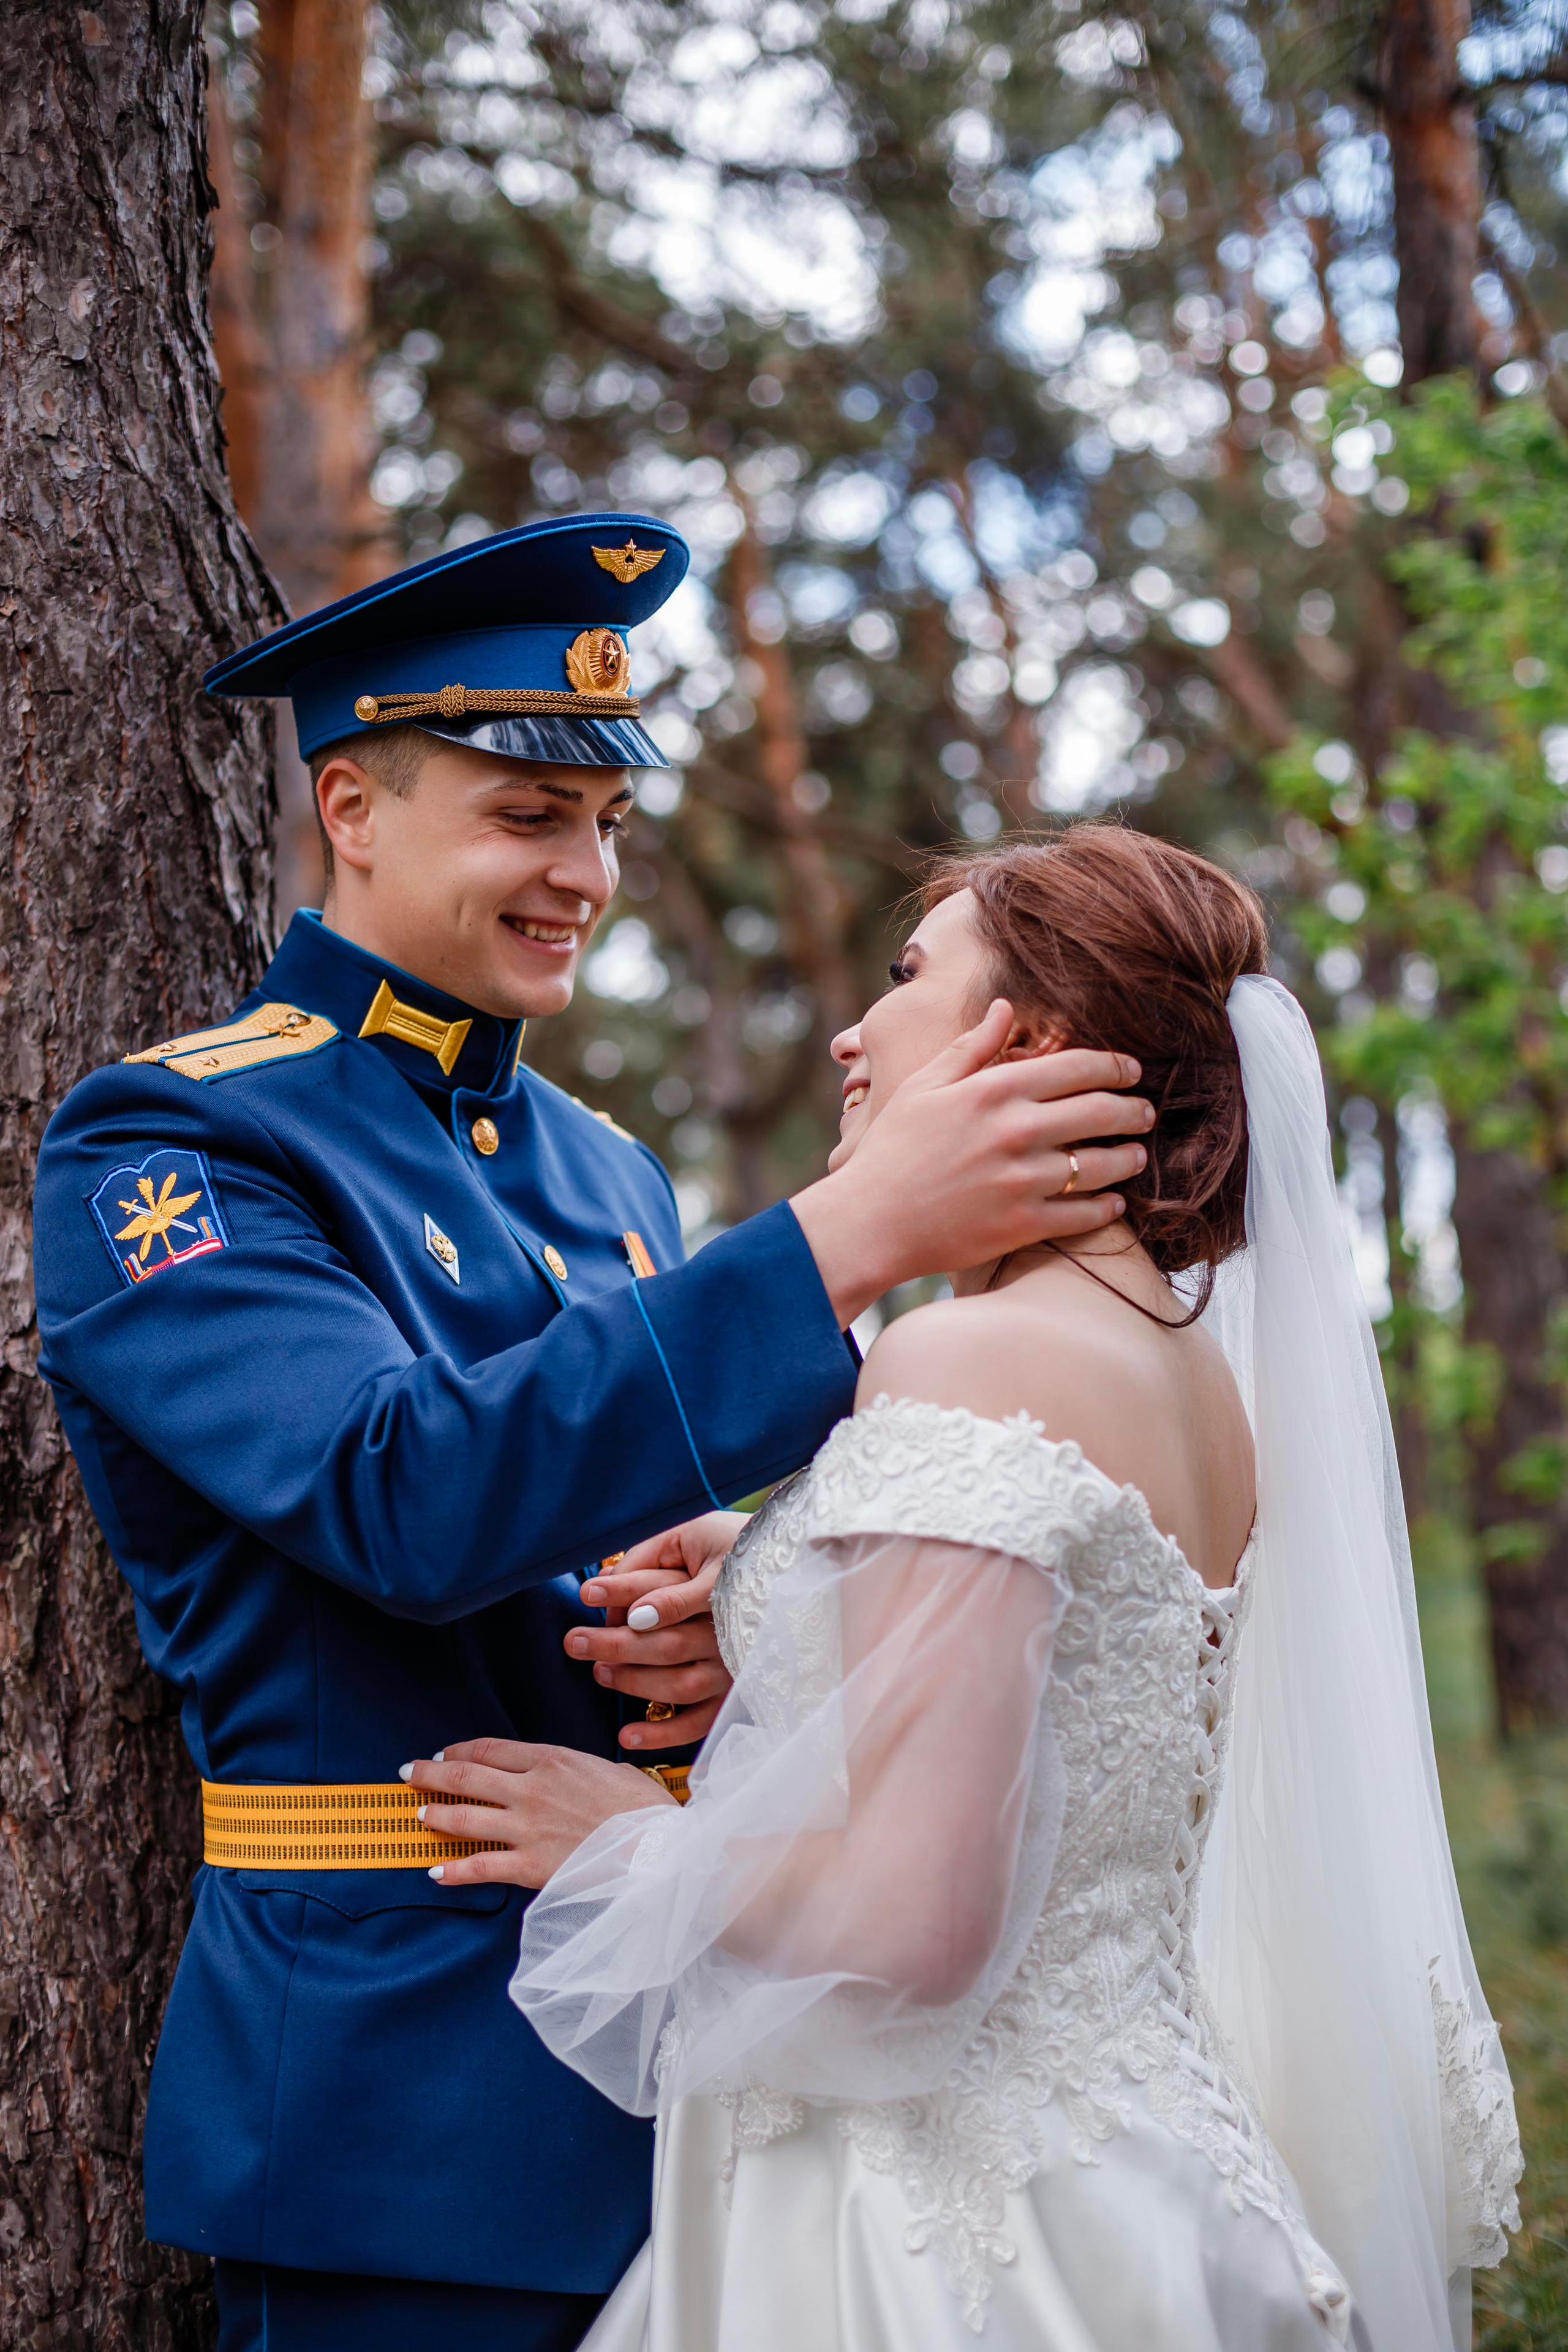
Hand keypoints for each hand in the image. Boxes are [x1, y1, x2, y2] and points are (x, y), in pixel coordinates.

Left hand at [405, 1737, 672, 1889]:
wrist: (660, 1851)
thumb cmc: (647, 1811)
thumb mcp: (614, 1771)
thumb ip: (584, 1771)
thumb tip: (580, 1777)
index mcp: (553, 1760)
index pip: (490, 1749)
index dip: (460, 1749)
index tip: (444, 1752)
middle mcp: (531, 1789)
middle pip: (466, 1775)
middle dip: (430, 1773)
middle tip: (409, 1772)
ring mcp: (527, 1828)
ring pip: (464, 1818)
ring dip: (436, 1815)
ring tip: (419, 1815)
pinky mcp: (529, 1867)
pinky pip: (479, 1867)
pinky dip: (453, 1870)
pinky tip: (436, 1872)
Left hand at [567, 1514, 745, 1752]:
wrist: (777, 1601)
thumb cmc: (715, 1572)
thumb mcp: (688, 1549)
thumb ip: (650, 1563)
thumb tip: (604, 1582)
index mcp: (722, 1593)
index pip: (668, 1593)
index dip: (626, 1592)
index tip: (587, 1593)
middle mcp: (728, 1635)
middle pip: (668, 1644)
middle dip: (615, 1644)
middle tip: (575, 1641)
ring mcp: (731, 1671)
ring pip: (679, 1685)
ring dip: (633, 1683)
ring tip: (598, 1673)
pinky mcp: (730, 1701)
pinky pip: (697, 1725)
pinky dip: (662, 1734)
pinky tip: (627, 1734)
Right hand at [791, 1005, 1152, 1326]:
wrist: (870, 1222)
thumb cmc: (892, 1150)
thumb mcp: (923, 1086)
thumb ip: (971, 1046)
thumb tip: (1006, 1006)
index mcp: (994, 1089)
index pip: (1077, 1067)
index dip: (1115, 1066)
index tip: (1132, 1070)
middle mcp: (1016, 1131)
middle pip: (1101, 1112)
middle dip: (1134, 1110)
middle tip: (1146, 1112)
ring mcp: (1023, 1180)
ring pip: (1102, 1164)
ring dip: (1129, 1157)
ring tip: (1136, 1155)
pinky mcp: (1024, 1225)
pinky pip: (1085, 1214)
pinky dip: (1108, 1207)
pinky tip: (1115, 1201)